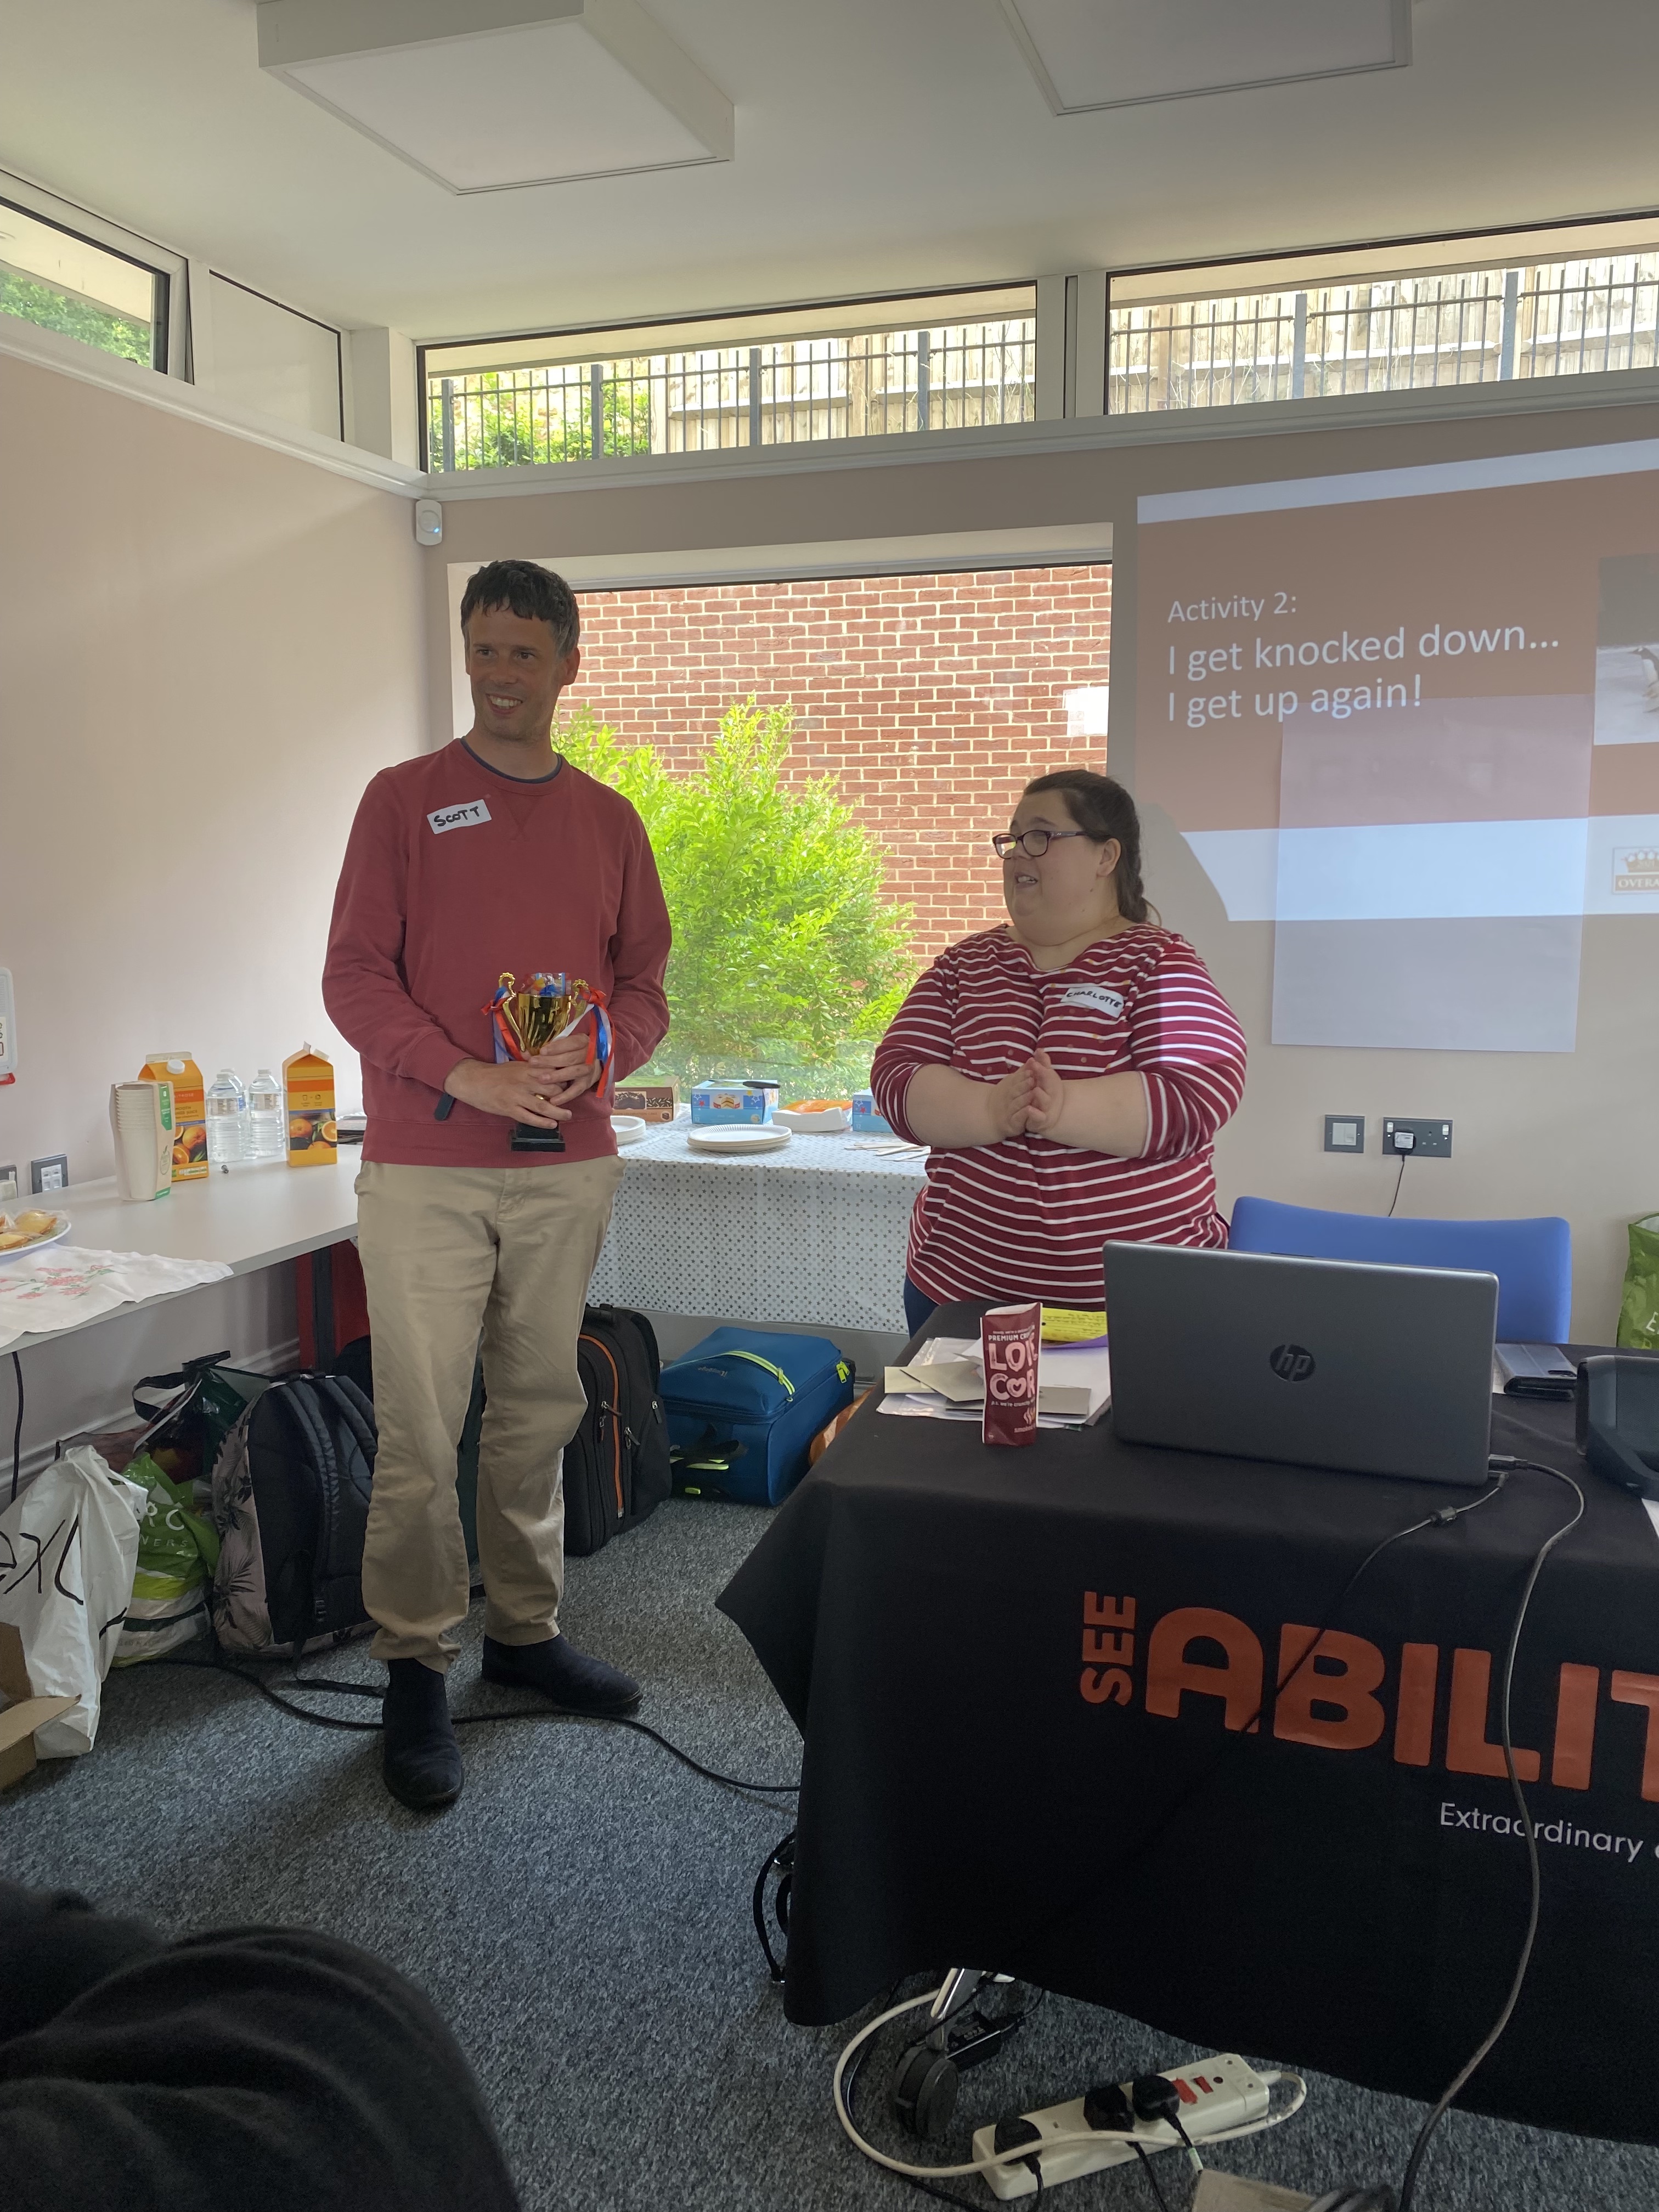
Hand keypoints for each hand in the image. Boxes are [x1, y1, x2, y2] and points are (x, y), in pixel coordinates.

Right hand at [443, 1052, 593, 1126]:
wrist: (474, 1080)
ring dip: (559, 1113)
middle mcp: (525, 1082)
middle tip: (571, 1101)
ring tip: (568, 1116)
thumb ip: (533, 1067)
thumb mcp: (516, 1065)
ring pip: (543, 1106)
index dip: (565, 1079)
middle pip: (552, 1089)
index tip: (572, 1083)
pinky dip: (542, 1122)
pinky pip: (529, 1118)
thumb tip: (551, 1068)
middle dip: (565, 1096)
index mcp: (527, 1068)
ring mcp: (517, 1096)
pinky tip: (552, 1125)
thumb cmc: (496, 1073)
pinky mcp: (509, 1109)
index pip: (553, 1073)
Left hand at [531, 1034, 602, 1106]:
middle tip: (533, 1063)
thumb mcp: (561, 1046)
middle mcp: (589, 1054)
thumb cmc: (570, 1052)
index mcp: (583, 1041)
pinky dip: (565, 1096)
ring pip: (574, 1072)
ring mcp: (590, 1070)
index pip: (571, 1042)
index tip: (542, 1051)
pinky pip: (577, 1090)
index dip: (557, 1047)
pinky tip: (553, 1100)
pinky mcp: (587, 1083)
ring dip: (557, 1076)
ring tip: (541, 1079)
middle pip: (570, 1058)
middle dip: (551, 1061)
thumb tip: (524, 1054)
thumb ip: (545, 1049)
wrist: (590, 1062)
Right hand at [986, 1062, 1036, 1140]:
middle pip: (1016, 1091)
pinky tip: (1029, 1110)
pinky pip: (1017, 1118)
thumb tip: (1032, 1058)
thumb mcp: (1012, 1083)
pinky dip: (1023, 1114)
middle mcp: (1008, 1098)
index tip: (1031, 1070)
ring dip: (1024, 1098)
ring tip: (1033, 1093)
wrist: (990, 1116)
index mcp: (1010, 1087)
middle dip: (1024, 1085)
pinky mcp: (1012, 1124)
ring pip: (1017, 1104)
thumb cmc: (1006, 1097)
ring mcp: (1009, 1111)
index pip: (1016, 1080)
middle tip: (1032, 1079)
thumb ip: (1022, 1072)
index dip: (1023, 1076)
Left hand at [1023, 1050, 1065, 1136]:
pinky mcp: (1041, 1120)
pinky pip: (1039, 1117)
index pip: (1048, 1073)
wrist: (1047, 1116)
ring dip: (1041, 1095)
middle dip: (1043, 1075)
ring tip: (1035, 1089)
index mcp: (1051, 1083)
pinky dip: (1035, 1114)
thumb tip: (1039, 1049)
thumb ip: (1042, 1064)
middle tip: (1035, 1067)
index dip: (1042, 1066)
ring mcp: (1047, 1107)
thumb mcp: (1043, 1078)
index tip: (1034, 1060)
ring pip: (1045, 1101)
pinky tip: (1029, 1109)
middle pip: (1049, 1084)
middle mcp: (1051, 1095)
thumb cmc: (1044, 1094)